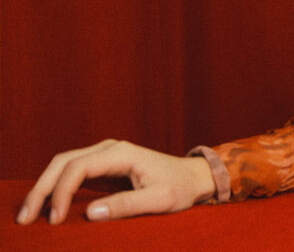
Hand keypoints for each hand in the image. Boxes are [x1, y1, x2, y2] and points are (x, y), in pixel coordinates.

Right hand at [17, 139, 215, 224]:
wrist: (192, 176)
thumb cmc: (179, 187)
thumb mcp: (160, 200)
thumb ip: (127, 205)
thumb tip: (91, 214)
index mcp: (121, 153)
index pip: (79, 167)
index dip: (62, 192)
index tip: (56, 219)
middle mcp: (108, 149)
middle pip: (63, 162)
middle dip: (41, 189)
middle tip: (25, 218)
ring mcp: (103, 155)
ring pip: (62, 165)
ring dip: (43, 188)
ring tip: (29, 216)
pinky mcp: (101, 166)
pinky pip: (70, 173)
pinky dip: (54, 188)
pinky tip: (46, 207)